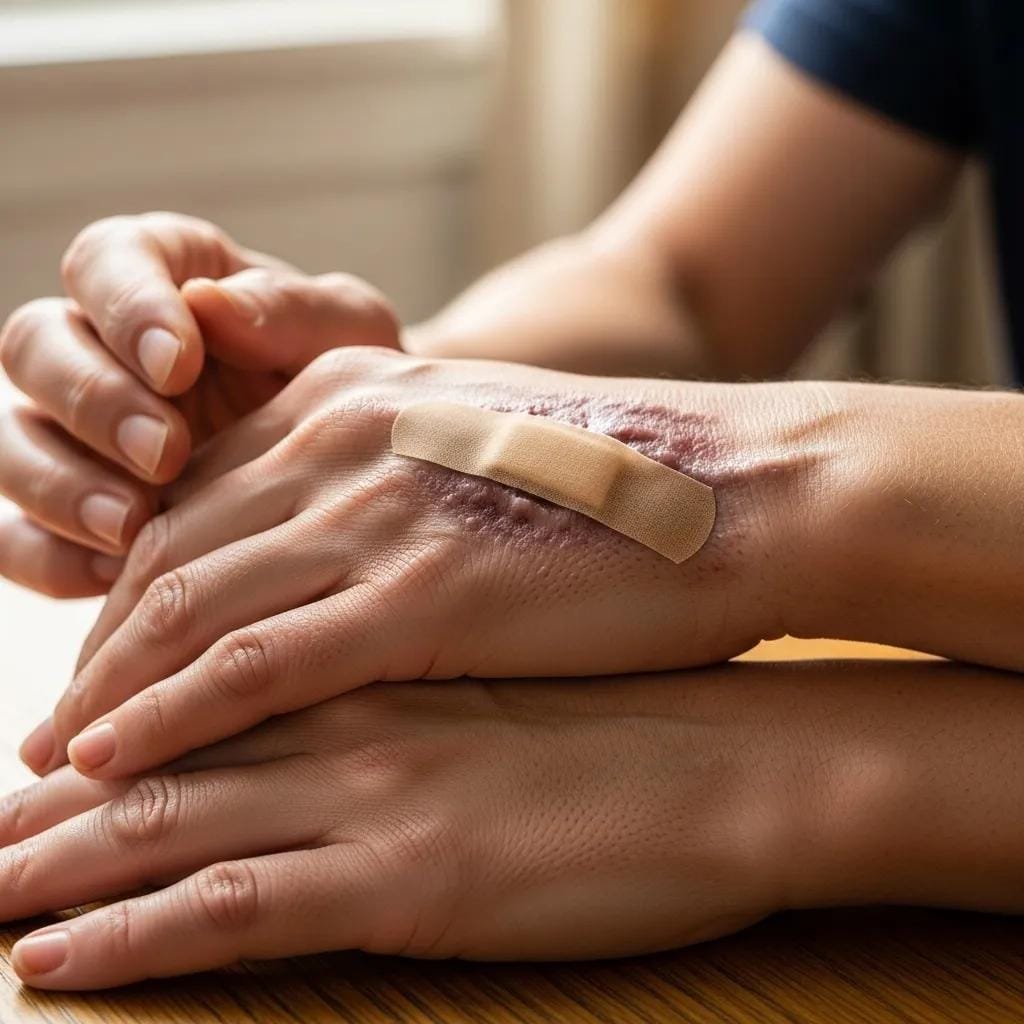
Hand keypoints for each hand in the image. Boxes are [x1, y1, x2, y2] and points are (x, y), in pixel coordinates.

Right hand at [0, 211, 398, 597]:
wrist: (362, 469)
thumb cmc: (353, 383)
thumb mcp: (349, 337)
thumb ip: (292, 312)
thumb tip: (211, 302)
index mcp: (164, 279)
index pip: (105, 260)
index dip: (125, 305)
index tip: (178, 360)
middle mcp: (103, 350)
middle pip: (36, 347)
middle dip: (93, 401)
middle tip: (164, 452)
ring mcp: (76, 435)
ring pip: (12, 444)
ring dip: (60, 485)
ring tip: (133, 527)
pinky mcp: (70, 515)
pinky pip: (19, 538)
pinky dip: (53, 558)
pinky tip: (115, 576)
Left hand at [1, 671, 803, 989]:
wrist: (736, 748)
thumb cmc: (638, 680)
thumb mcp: (518, 609)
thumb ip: (424, 606)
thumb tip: (364, 612)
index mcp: (378, 605)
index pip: (202, 616)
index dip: (116, 664)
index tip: (65, 710)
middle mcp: (351, 684)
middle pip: (154, 709)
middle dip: (56, 758)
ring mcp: (371, 769)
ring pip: (164, 803)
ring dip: (51, 850)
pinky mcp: (405, 866)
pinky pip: (231, 901)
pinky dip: (132, 928)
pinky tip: (59, 952)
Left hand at [28, 347, 822, 775]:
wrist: (740, 495)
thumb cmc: (621, 489)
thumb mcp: (485, 450)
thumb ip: (395, 480)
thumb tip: (347, 546)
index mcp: (358, 403)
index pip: (196, 502)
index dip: (129, 592)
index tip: (104, 664)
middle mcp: (346, 441)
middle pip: (166, 554)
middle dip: (97, 652)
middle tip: (53, 730)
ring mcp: (378, 512)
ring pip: (185, 608)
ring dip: (104, 695)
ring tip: (50, 771)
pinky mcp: (420, 596)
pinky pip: (251, 663)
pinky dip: (167, 716)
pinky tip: (107, 767)